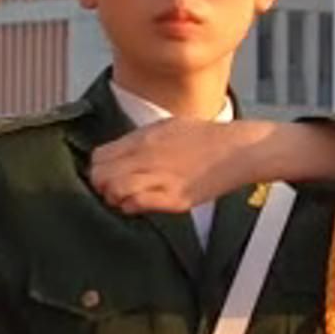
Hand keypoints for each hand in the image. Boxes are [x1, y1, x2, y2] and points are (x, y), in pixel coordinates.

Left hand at [89, 118, 266, 215]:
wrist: (236, 150)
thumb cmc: (205, 137)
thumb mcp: (167, 126)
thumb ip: (140, 139)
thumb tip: (117, 153)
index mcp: (144, 138)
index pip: (100, 156)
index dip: (98, 167)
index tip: (105, 172)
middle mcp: (148, 157)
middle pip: (101, 176)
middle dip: (101, 185)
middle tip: (110, 188)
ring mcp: (160, 178)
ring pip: (115, 192)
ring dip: (114, 198)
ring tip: (124, 198)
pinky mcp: (173, 199)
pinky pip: (137, 206)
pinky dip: (131, 207)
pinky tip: (138, 204)